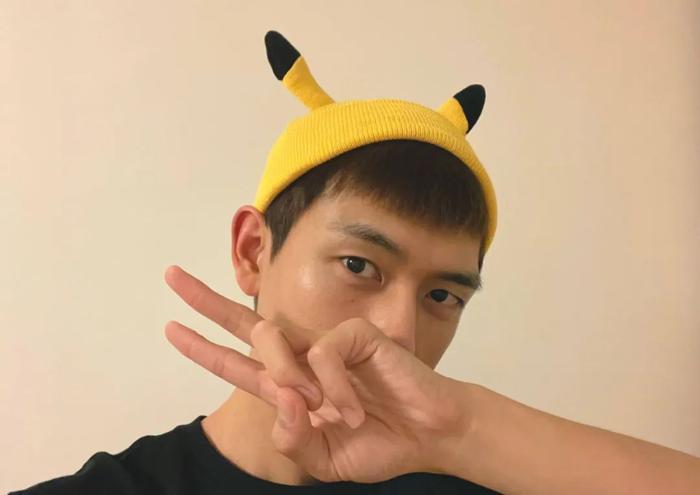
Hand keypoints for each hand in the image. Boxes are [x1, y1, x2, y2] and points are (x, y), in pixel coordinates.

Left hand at [163, 265, 468, 482]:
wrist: (429, 436)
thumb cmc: (381, 444)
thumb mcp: (323, 459)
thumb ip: (291, 440)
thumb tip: (279, 401)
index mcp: (291, 388)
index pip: (237, 363)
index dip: (204, 348)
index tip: (172, 330)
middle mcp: (302, 360)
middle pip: (245, 324)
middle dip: (205, 302)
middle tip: (170, 276)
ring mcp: (326, 343)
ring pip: (271, 338)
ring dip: (284, 377)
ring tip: (325, 410)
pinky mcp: (353, 334)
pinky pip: (321, 354)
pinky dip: (333, 387)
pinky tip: (355, 406)